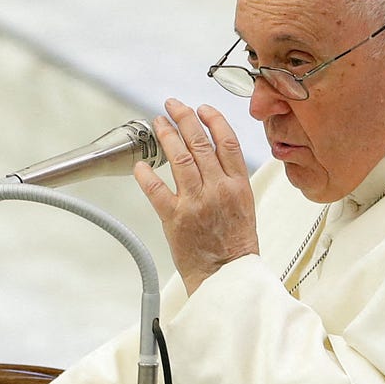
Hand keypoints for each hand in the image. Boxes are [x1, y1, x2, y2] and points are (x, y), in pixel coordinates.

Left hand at [134, 99, 257, 293]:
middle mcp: (217, 189)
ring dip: (166, 136)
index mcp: (238, 186)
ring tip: (158, 122)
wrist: (227, 277)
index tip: (202, 108)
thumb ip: (230, 181)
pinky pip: (156, 189)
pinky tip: (140, 163)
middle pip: (200, 143)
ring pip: (178, 158)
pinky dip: (146, 174)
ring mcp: (195, 202)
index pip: (227, 141)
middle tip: (173, 106)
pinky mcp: (175, 218)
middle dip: (184, 118)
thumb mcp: (244, 207)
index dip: (213, 120)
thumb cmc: (235, 247)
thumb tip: (216, 157)